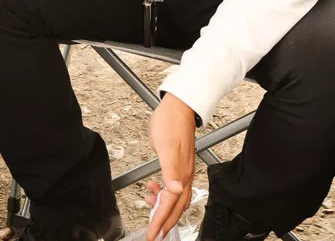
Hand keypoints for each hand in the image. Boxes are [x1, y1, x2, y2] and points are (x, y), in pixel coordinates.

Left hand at [146, 93, 197, 239]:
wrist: (178, 106)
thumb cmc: (170, 123)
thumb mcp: (165, 147)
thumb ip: (170, 171)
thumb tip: (175, 191)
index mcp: (181, 175)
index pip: (170, 205)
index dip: (161, 221)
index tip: (153, 234)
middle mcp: (184, 176)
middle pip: (176, 207)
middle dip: (164, 222)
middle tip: (153, 234)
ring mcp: (183, 171)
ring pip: (176, 200)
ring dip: (164, 209)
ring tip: (150, 209)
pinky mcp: (179, 165)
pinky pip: (174, 188)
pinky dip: (164, 195)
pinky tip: (153, 189)